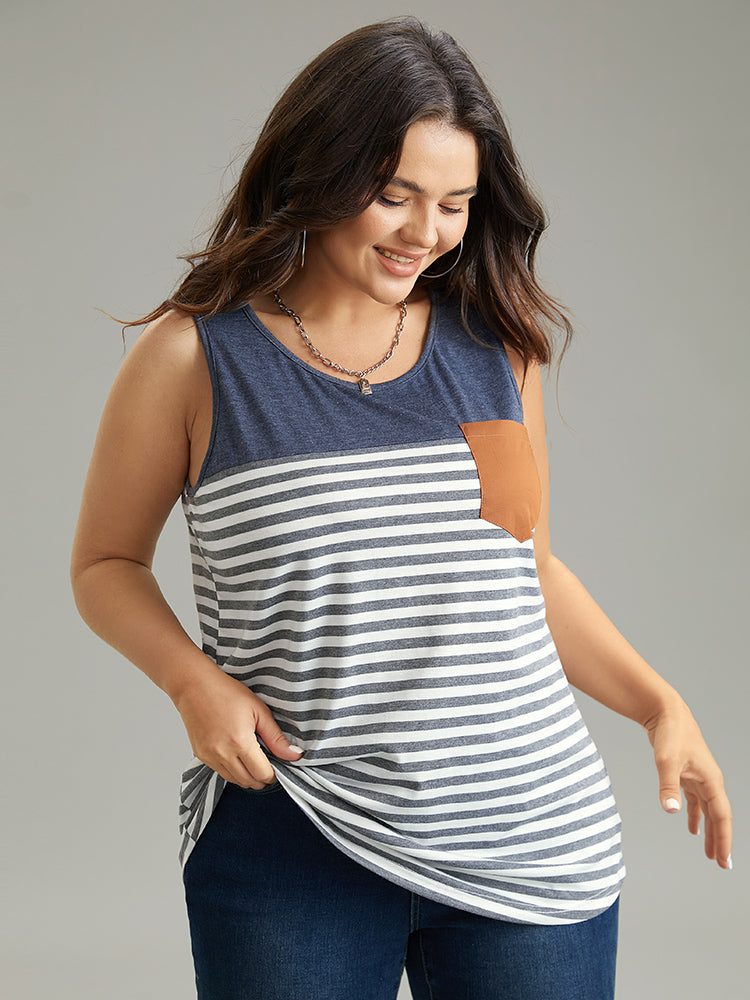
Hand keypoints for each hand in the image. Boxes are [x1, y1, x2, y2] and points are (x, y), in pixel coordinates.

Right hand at [173, 663, 302, 787]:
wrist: (195, 686)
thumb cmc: (226, 692)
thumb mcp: (259, 710)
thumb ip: (276, 737)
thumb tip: (294, 755)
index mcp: (240, 742)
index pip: (262, 774)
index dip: (274, 774)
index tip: (278, 766)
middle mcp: (222, 753)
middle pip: (249, 782)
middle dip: (262, 778)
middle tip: (269, 763)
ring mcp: (209, 756)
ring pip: (235, 781)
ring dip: (247, 776)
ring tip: (254, 759)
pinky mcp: (201, 755)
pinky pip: (221, 772)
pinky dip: (233, 770)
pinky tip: (238, 755)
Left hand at [643, 696, 731, 869]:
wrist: (664, 712)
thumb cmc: (670, 733)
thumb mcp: (666, 762)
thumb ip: (669, 787)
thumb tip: (672, 811)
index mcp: (711, 780)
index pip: (722, 816)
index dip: (723, 839)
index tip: (723, 860)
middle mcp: (709, 780)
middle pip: (718, 817)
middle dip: (719, 840)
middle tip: (721, 863)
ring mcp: (698, 777)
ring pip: (707, 810)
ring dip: (708, 830)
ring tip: (708, 852)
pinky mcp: (686, 773)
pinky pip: (694, 800)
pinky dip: (694, 814)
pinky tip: (690, 826)